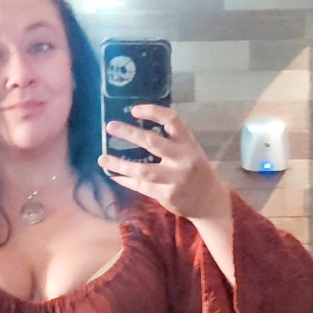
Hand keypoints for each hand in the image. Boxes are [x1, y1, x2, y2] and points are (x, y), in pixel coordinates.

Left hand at [98, 105, 231, 221]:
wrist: (209, 202)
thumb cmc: (195, 171)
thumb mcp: (189, 151)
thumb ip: (170, 141)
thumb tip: (136, 128)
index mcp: (188, 143)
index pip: (172, 120)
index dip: (153, 112)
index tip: (134, 110)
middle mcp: (182, 159)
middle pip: (152, 142)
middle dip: (129, 133)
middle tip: (110, 126)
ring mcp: (174, 179)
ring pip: (142, 170)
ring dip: (119, 164)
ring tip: (102, 158)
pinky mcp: (166, 195)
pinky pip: (141, 186)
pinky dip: (125, 180)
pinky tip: (113, 175)